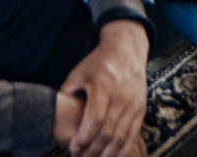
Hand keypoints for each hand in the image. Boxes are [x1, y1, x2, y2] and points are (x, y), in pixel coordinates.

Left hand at [57, 19, 147, 156]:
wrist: (126, 50)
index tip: (73, 147)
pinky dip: (123, 150)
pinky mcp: (140, 110)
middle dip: (93, 150)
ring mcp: (133, 104)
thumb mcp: (79, 72)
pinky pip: (133, 135)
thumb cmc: (98, 63)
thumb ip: (68, 92)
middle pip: (108, 132)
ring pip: (121, 137)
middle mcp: (121, 97)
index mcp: (103, 86)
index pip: (95, 118)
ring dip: (108, 154)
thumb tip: (56, 113)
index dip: (84, 136)